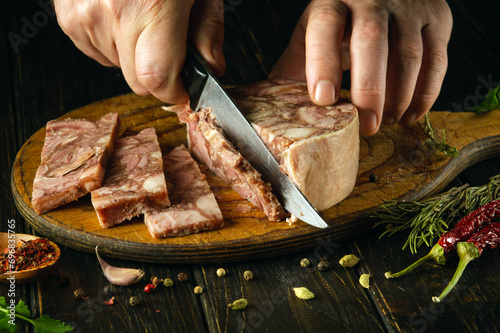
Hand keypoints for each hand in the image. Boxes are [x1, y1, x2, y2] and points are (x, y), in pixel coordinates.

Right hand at [54, 0, 224, 103]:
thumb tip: (210, 70)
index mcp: (154, 6)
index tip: (184, 89)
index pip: (156, 80)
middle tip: (169, 47)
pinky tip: (121, 13)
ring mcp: (84, 14)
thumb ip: (208, 31)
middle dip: (158, 75)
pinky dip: (111, 42)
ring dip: (133, 55)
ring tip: (143, 16)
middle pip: (136, 81)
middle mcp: (114, 13)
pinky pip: (94, 49)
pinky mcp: (67, 14)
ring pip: (116, 66)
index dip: (174, 92)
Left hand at [270, 0, 452, 135]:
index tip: (323, 99)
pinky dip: (425, 94)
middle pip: (371, 41)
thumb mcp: (312, 34)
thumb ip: (296, 66)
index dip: (323, 63)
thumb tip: (274, 108)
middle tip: (366, 125)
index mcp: (332, 3)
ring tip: (385, 121)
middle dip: (368, 89)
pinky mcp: (436, 19)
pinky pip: (437, 60)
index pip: (325, 27)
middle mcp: (371, 0)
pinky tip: (409, 114)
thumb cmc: (342, 19)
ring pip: (408, 54)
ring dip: (399, 97)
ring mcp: (408, 8)